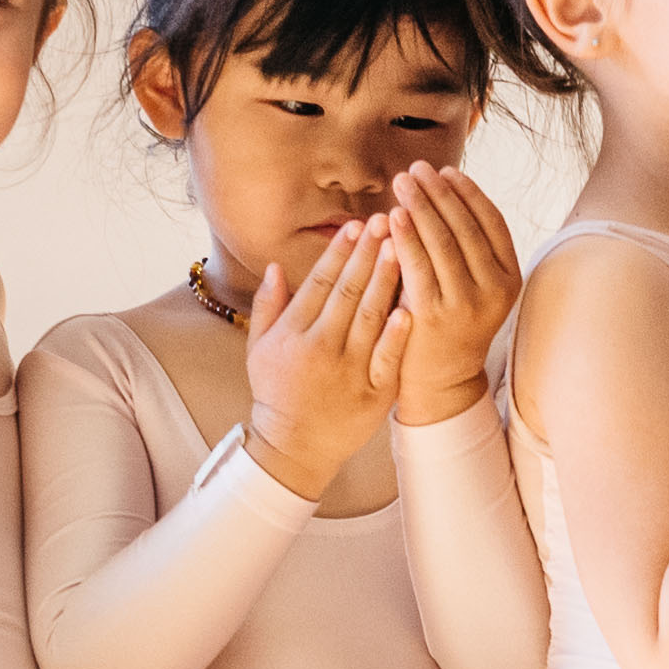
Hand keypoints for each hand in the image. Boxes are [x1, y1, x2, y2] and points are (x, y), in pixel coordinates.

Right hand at [238, 220, 405, 497]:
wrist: (294, 447)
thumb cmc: (277, 393)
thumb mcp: (259, 349)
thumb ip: (268, 306)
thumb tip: (277, 266)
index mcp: (293, 334)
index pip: (320, 283)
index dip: (339, 252)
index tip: (356, 225)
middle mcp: (321, 348)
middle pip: (348, 292)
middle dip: (367, 254)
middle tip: (385, 221)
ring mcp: (349, 372)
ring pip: (370, 318)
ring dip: (386, 281)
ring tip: (401, 247)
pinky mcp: (373, 395)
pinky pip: (387, 359)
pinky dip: (397, 335)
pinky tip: (409, 307)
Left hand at [379, 163, 522, 419]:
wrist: (439, 383)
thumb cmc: (452, 326)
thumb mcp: (476, 288)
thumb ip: (468, 249)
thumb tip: (445, 191)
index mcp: (510, 279)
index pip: (492, 222)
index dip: (469, 193)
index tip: (446, 171)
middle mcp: (495, 290)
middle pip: (466, 227)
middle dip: (439, 192)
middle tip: (416, 168)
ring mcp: (467, 304)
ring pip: (443, 241)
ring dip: (421, 205)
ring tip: (402, 181)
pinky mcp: (435, 315)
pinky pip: (418, 265)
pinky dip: (405, 236)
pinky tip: (392, 215)